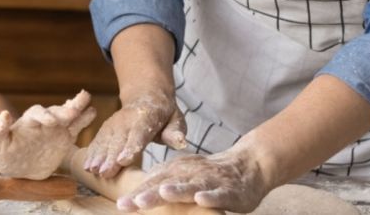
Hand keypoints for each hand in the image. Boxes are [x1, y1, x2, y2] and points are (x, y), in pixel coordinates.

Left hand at [0, 90, 96, 179]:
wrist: (14, 162)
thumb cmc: (2, 149)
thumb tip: (4, 114)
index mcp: (28, 121)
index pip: (37, 113)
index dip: (44, 116)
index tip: (51, 122)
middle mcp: (44, 122)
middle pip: (57, 112)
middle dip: (65, 111)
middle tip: (74, 109)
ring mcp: (55, 129)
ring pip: (69, 117)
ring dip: (78, 109)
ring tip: (88, 101)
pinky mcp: (63, 139)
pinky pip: (76, 128)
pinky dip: (84, 120)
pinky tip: (92, 112)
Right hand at [83, 91, 184, 177]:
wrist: (145, 95)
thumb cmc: (164, 114)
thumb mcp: (175, 119)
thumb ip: (175, 131)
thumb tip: (180, 142)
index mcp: (147, 116)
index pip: (139, 133)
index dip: (131, 147)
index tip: (123, 160)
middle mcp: (128, 119)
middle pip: (119, 140)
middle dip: (111, 157)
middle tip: (104, 173)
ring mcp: (115, 123)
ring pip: (106, 140)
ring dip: (98, 156)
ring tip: (92, 170)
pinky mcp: (107, 127)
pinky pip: (98, 140)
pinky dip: (92, 152)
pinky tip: (87, 165)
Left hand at [117, 146, 270, 212]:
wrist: (249, 164)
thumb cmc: (210, 174)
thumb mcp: (184, 174)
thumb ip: (164, 181)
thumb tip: (137, 195)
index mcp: (178, 169)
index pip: (154, 182)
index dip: (137, 193)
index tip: (120, 205)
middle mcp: (191, 173)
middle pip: (167, 183)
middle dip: (148, 194)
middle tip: (129, 203)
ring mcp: (211, 180)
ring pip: (192, 186)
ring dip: (177, 190)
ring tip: (162, 194)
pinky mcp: (229, 190)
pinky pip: (219, 194)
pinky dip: (210, 196)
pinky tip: (201, 199)